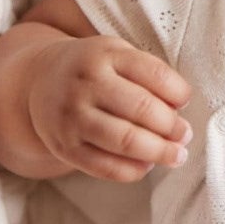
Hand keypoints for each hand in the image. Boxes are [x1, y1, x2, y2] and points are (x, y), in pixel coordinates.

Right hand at [27, 35, 194, 181]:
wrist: (39, 81)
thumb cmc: (93, 68)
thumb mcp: (116, 53)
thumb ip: (148, 73)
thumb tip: (180, 108)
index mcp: (105, 54)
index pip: (154, 74)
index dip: (178, 92)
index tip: (186, 102)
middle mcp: (86, 84)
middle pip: (142, 109)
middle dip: (172, 126)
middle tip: (185, 134)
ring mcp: (72, 117)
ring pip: (125, 140)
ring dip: (159, 152)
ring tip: (176, 155)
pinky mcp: (65, 147)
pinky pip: (105, 167)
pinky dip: (133, 170)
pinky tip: (147, 165)